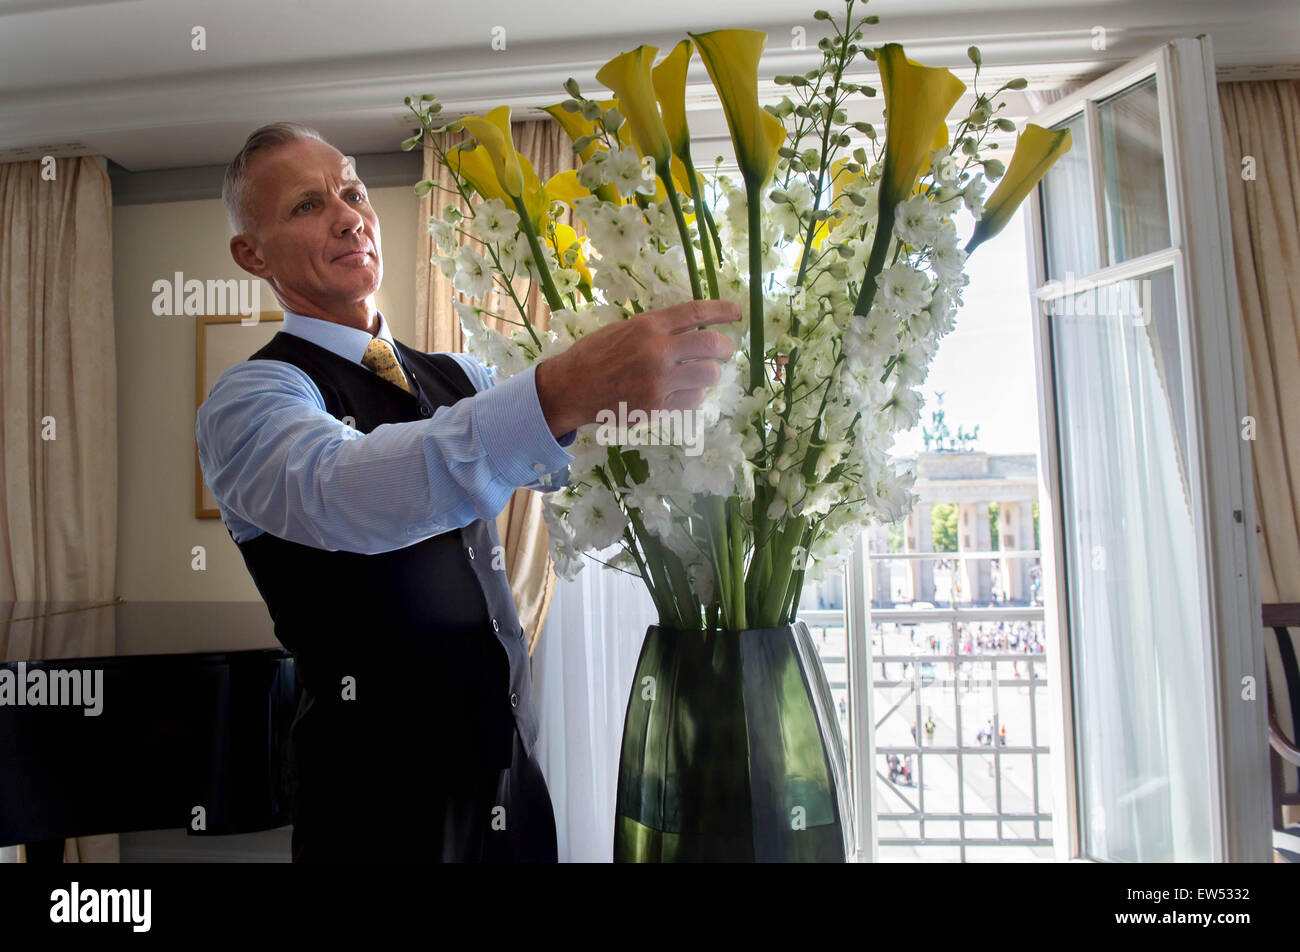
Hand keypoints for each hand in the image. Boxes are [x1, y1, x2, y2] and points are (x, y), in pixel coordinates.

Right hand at [535, 300, 739, 436]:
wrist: (571, 388)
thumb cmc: (595, 355)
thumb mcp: (624, 329)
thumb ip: (658, 329)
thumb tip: (694, 328)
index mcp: (648, 326)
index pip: (696, 313)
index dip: (721, 311)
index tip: (736, 313)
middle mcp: (657, 351)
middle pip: (712, 345)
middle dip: (725, 348)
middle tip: (724, 351)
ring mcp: (659, 382)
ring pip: (708, 376)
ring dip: (709, 374)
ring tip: (698, 374)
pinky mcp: (657, 407)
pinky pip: (694, 400)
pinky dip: (694, 395)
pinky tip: (683, 392)